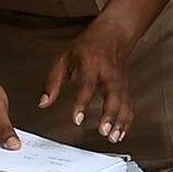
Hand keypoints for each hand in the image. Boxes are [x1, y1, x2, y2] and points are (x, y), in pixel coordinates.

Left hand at [39, 21, 133, 143]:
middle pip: (112, 96)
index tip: (77, 119)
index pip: (87, 86)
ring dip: (120, 122)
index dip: (82, 103)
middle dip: (109, 115)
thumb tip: (43, 102)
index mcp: (90, 64)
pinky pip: (129, 106)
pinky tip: (120, 133)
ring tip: (112, 137)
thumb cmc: (86, 47)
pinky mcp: (126, 88)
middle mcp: (108, 73)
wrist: (113, 35)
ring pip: (124, 103)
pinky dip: (127, 121)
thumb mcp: (63, 58)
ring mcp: (120, 81)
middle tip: (102, 130)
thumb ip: (52, 81)